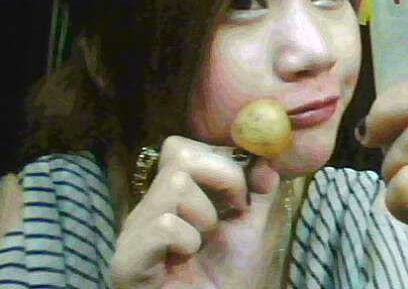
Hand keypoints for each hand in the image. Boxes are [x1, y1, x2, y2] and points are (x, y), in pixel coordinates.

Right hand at [110, 135, 280, 288]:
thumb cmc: (228, 278)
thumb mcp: (252, 227)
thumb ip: (258, 191)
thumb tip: (266, 160)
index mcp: (173, 194)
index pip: (183, 147)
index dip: (220, 160)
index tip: (242, 194)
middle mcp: (149, 206)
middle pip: (179, 153)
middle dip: (222, 176)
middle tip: (231, 212)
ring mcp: (135, 231)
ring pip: (175, 185)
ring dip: (205, 214)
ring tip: (204, 242)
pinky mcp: (127, 259)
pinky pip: (164, 225)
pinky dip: (187, 241)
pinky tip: (185, 260)